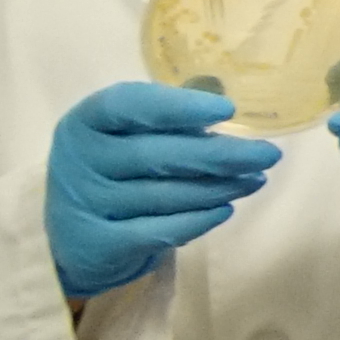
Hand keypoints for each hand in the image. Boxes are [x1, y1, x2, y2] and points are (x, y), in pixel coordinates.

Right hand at [47, 79, 276, 301]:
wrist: (71, 236)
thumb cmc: (112, 170)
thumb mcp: (123, 135)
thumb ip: (166, 115)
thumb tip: (221, 97)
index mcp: (84, 121)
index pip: (126, 105)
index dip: (177, 107)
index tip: (226, 109)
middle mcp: (79, 160)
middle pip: (156, 155)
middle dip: (220, 156)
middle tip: (268, 155)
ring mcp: (86, 203)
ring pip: (165, 195)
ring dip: (219, 188)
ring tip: (255, 180)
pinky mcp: (100, 243)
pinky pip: (160, 231)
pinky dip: (198, 220)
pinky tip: (225, 209)